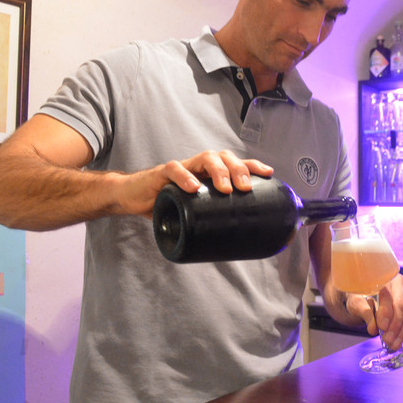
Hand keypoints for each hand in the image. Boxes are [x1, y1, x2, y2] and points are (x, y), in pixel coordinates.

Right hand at [124, 150, 274, 216]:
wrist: (133, 197)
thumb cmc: (167, 204)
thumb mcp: (191, 211)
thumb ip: (208, 219)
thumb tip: (236, 245)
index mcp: (208, 174)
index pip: (234, 163)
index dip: (252, 165)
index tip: (269, 174)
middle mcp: (198, 166)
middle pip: (223, 157)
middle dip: (238, 169)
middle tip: (244, 188)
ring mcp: (181, 167)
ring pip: (204, 158)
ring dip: (218, 170)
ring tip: (225, 188)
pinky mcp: (161, 174)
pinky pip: (174, 169)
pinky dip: (185, 177)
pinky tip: (194, 188)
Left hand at [346, 274, 402, 351]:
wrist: (363, 297)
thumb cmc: (359, 296)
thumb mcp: (357, 302)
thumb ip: (365, 313)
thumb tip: (373, 329)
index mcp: (386, 279)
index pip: (389, 297)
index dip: (386, 313)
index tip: (381, 327)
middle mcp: (400, 286)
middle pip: (402, 307)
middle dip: (395, 326)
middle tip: (387, 340)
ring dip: (402, 333)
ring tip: (393, 345)